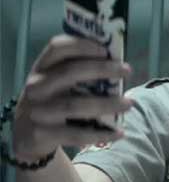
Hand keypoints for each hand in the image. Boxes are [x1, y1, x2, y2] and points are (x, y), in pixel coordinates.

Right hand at [12, 35, 132, 161]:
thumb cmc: (53, 100)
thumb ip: (79, 72)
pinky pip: (76, 134)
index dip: (82, 45)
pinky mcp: (41, 134)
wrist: (26, 136)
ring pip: (75, 105)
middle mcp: (36, 86)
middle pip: (69, 72)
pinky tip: (119, 133)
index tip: (106, 49)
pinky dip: (100, 134)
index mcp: (42, 68)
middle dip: (102, 69)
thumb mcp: (57, 83)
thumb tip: (119, 66)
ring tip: (129, 104)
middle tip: (127, 70)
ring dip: (106, 104)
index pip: (57, 48)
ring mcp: (37, 111)